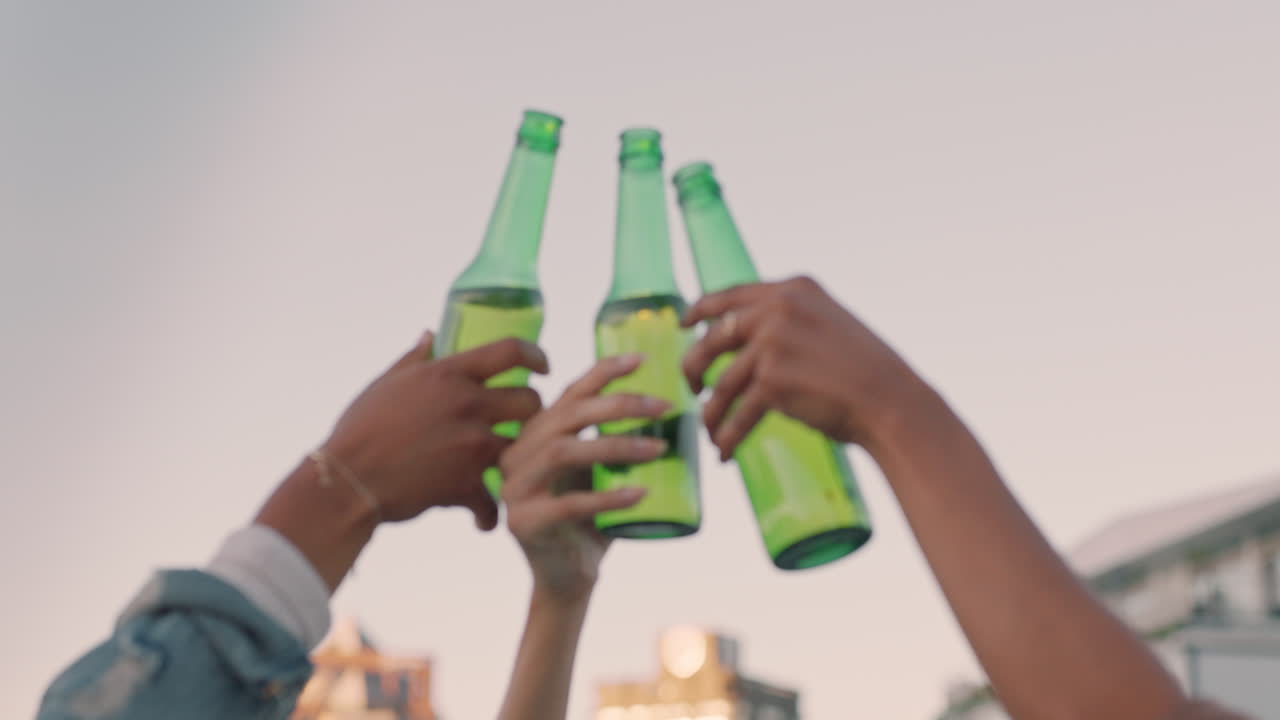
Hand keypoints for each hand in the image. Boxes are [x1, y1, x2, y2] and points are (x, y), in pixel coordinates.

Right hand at [322, 332, 547, 529]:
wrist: (346, 481)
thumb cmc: (359, 428)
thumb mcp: (386, 383)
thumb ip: (414, 358)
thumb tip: (430, 333)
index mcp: (448, 373)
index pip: (510, 350)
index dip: (536, 354)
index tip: (544, 366)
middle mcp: (466, 404)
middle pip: (529, 400)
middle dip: (532, 411)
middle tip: (522, 422)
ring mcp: (470, 444)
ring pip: (522, 447)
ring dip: (519, 459)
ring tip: (508, 468)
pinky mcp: (466, 484)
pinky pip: (494, 499)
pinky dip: (487, 513)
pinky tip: (481, 518)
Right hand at [499, 354, 669, 599]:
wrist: (568, 578)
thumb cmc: (591, 521)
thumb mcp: (598, 472)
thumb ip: (610, 441)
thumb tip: (663, 406)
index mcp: (533, 436)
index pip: (567, 394)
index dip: (602, 372)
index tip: (641, 359)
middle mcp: (515, 456)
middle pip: (566, 417)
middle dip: (618, 405)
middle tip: (662, 408)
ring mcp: (514, 490)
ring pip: (563, 452)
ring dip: (616, 446)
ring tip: (657, 449)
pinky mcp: (523, 524)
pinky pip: (569, 504)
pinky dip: (608, 497)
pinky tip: (640, 494)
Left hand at [681, 275, 920, 459]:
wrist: (891, 401)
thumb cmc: (866, 370)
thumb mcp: (828, 323)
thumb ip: (792, 321)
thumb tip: (749, 339)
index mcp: (793, 289)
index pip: (730, 294)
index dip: (699, 309)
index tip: (683, 324)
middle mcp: (778, 309)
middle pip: (713, 338)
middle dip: (695, 366)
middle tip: (694, 386)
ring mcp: (772, 343)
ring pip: (721, 383)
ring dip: (712, 413)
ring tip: (712, 431)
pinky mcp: (772, 380)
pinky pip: (737, 413)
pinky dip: (728, 437)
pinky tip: (725, 452)